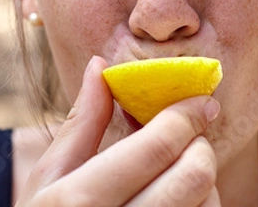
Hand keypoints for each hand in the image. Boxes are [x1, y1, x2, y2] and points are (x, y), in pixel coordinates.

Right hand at [16, 56, 220, 205]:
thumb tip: (99, 65)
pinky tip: (173, 198)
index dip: (187, 114)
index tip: (202, 100)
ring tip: (172, 173)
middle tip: (186, 138)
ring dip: (201, 178)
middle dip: (198, 145)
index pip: (157, 147)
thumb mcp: (50, 176)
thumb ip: (81, 122)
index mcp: (79, 199)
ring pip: (207, 202)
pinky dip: (199, 203)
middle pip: (194, 175)